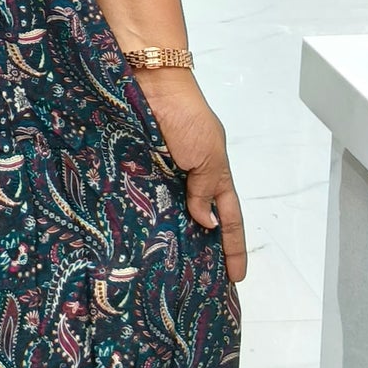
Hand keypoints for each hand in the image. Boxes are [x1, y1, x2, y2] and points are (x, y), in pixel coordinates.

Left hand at [136, 70, 246, 284]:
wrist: (148, 83)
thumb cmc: (186, 115)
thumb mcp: (208, 154)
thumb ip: (207, 189)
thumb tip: (206, 224)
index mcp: (212, 174)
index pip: (228, 219)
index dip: (233, 247)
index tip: (236, 278)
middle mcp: (185, 179)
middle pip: (196, 223)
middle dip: (198, 251)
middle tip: (197, 284)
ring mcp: (157, 176)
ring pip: (165, 216)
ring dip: (164, 240)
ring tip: (164, 273)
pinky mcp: (132, 171)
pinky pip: (137, 201)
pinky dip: (138, 220)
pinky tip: (133, 242)